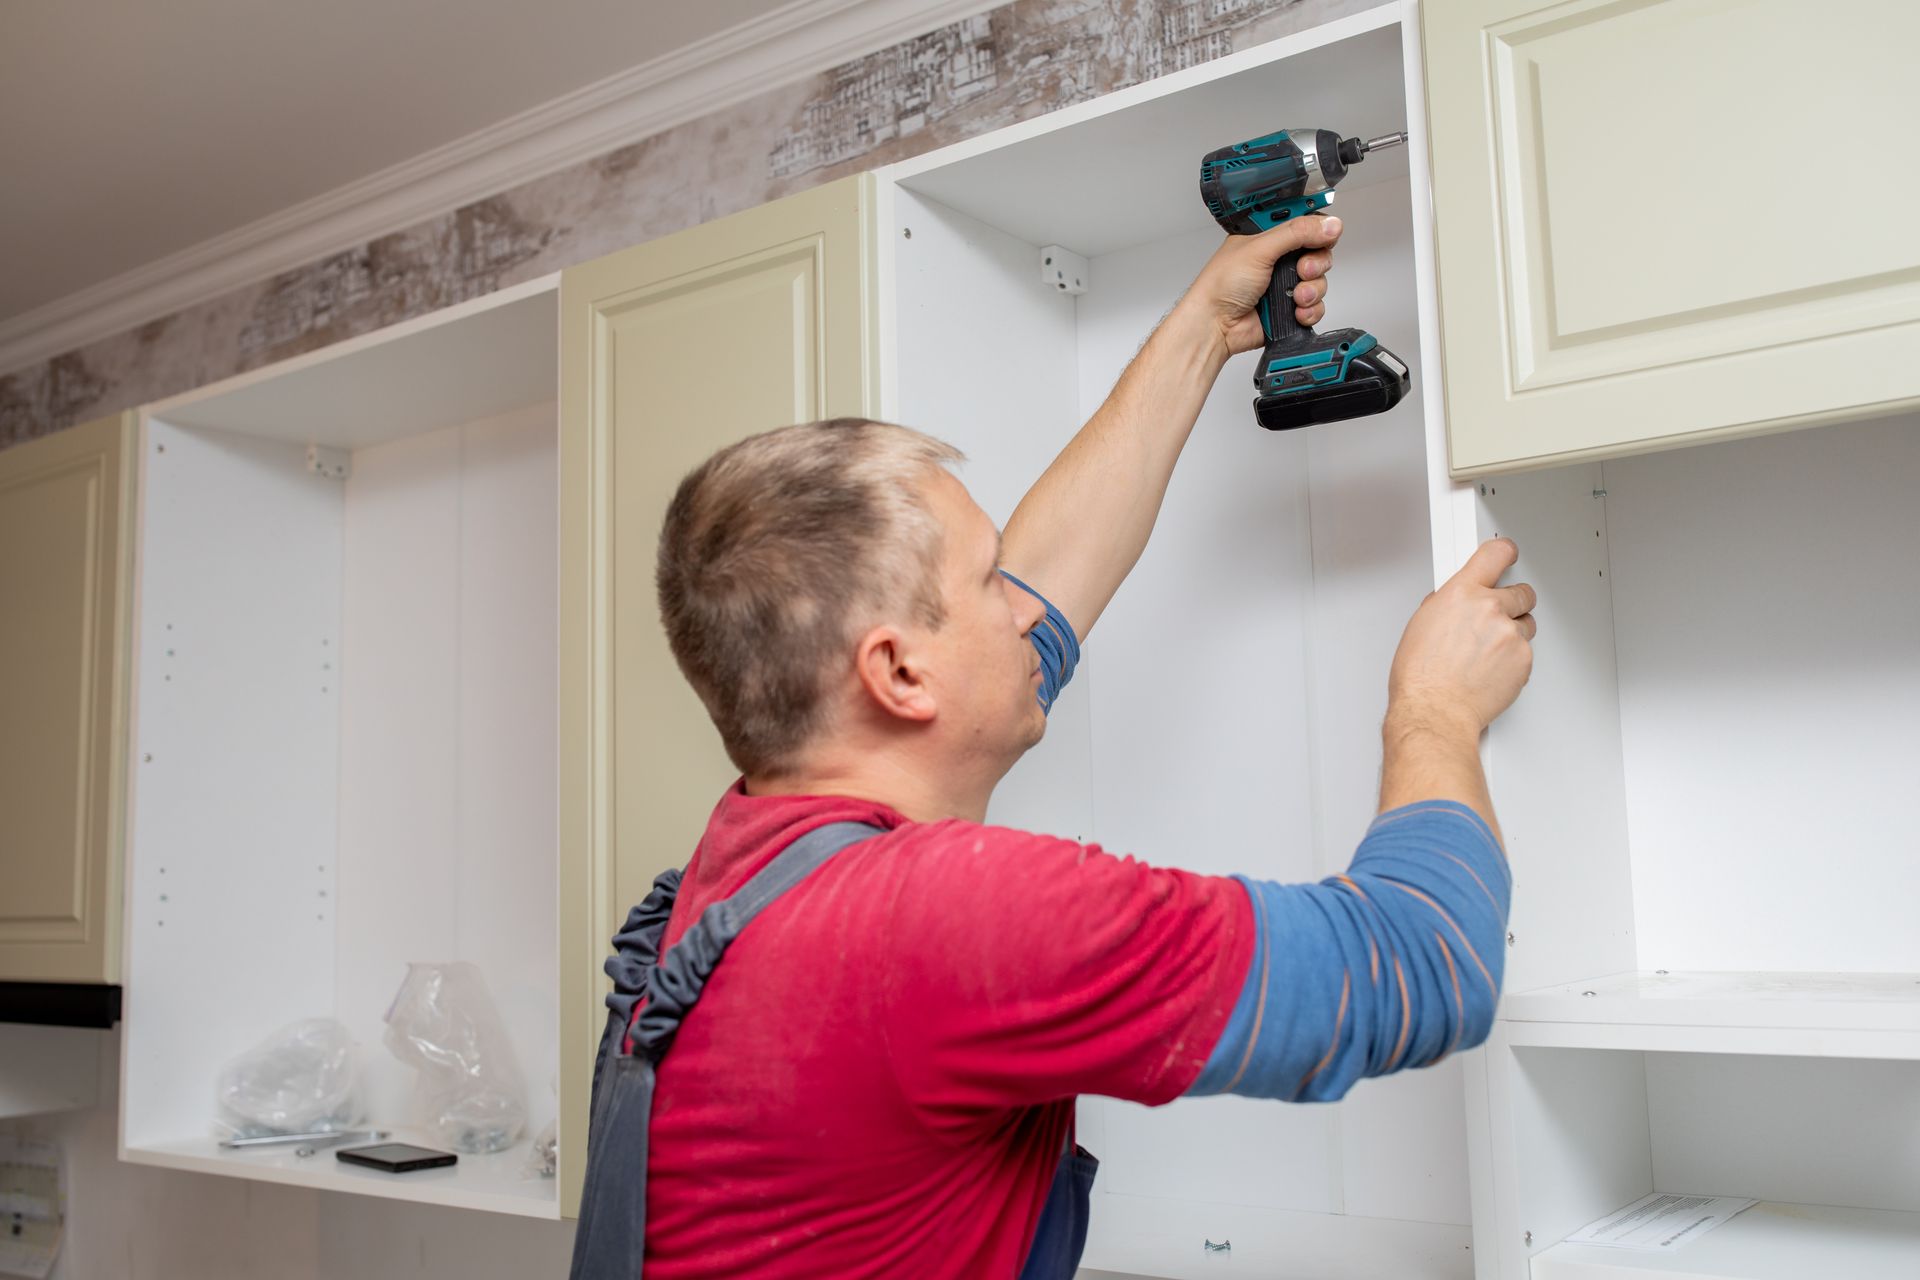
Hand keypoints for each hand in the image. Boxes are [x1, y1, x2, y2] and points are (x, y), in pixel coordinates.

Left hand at [1178, 214, 1342, 360]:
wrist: (1216, 325)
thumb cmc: (1221, 285)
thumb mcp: (1260, 248)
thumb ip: (1296, 233)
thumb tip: (1329, 225)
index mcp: (1269, 236)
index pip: (1304, 222)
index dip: (1317, 227)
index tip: (1322, 233)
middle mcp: (1279, 258)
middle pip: (1319, 251)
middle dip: (1316, 262)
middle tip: (1302, 269)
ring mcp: (1285, 283)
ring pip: (1320, 280)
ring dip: (1313, 289)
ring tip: (1296, 296)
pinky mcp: (1290, 308)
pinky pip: (1317, 306)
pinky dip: (1311, 310)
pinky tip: (1295, 312)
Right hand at [1386, 538, 1536, 739]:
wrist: (1435, 711)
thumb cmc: (1421, 677)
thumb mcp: (1421, 626)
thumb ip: (1446, 605)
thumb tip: (1455, 603)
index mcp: (1460, 594)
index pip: (1495, 554)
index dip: (1504, 551)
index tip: (1508, 552)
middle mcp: (1489, 609)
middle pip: (1521, 591)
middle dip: (1512, 601)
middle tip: (1499, 616)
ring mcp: (1510, 634)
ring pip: (1526, 623)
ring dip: (1513, 632)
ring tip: (1489, 652)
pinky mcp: (1524, 659)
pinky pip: (1526, 651)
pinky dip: (1513, 659)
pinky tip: (1491, 669)